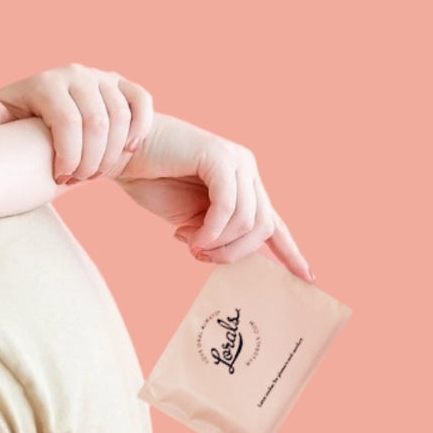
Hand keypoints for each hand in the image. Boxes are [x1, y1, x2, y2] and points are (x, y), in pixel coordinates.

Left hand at [0, 65, 154, 182]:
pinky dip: (138, 129)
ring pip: (120, 118)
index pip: (67, 121)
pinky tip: (126, 151)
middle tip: (78, 180)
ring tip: (94, 173)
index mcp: (47, 82)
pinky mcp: (124, 83)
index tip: (60, 179)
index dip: (68, 155)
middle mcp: (76, 73)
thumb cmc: (23, 122)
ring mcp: (103, 76)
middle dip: (90, 160)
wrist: (52, 112)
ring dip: (110, 153)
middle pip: (96, 123)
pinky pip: (142, 103)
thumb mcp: (5, 120)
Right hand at [116, 115, 311, 279]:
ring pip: (247, 220)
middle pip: (262, 227)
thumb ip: (211, 234)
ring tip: (190, 245)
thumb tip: (221, 255)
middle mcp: (247, 171)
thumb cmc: (150, 182)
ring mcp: (237, 161)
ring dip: (218, 244)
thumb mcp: (187, 219)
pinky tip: (191, 238)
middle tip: (200, 258)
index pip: (274, 223)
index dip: (291, 252)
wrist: (123, 153)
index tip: (309, 278)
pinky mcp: (219, 157)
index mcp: (242, 186)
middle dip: (234, 254)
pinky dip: (211, 230)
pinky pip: (227, 206)